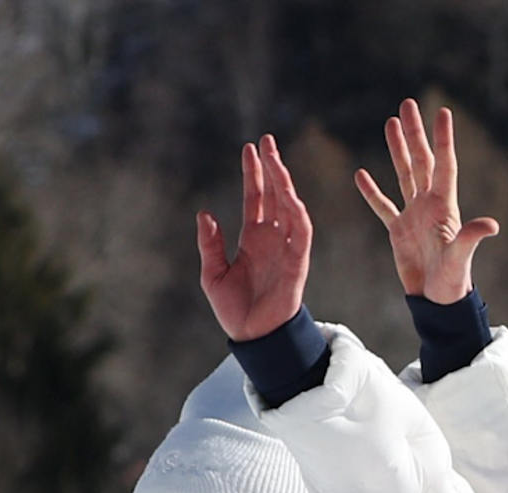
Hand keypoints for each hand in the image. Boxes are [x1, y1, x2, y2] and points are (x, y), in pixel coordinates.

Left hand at [197, 135, 311, 340]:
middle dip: (273, 167)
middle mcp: (272, 239)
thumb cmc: (234, 310)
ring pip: (289, 207)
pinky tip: (290, 196)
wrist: (252, 337)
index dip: (254, 173)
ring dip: (284, 183)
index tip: (250, 148)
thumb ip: (210, 244)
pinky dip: (297, 214)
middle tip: (267, 140)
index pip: (256, 198)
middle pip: (275, 195)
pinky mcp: (298, 263)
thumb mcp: (213, 274)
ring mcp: (286, 249)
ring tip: (275, 160)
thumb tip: (205, 213)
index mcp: (253, 239)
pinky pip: (302, 233)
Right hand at [355, 99, 497, 301]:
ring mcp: (413, 216)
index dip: (443, 138)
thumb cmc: (452, 282)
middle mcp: (428, 205)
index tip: (442, 111)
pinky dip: (372, 192)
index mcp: (443, 206)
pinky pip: (383, 206)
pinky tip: (361, 174)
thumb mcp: (461, 259)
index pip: (443, 164)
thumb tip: (491, 225)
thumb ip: (471, 238)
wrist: (437, 302)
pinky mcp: (398, 231)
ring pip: (403, 174)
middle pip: (421, 160)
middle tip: (407, 104)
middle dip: (415, 132)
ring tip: (391, 122)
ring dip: (397, 149)